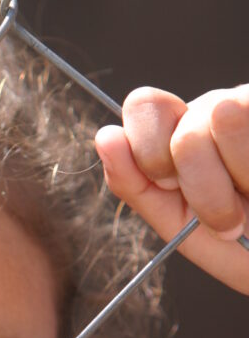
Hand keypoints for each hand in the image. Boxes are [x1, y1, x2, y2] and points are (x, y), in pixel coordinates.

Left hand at [95, 85, 248, 294]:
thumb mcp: (189, 230)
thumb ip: (140, 189)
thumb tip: (103, 136)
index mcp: (186, 138)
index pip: (145, 107)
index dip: (149, 150)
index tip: (170, 186)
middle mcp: (222, 111)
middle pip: (182, 123)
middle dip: (200, 185)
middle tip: (228, 217)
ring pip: (222, 115)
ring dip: (242, 177)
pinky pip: (247, 116)